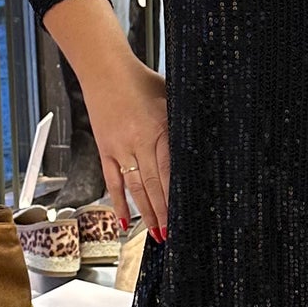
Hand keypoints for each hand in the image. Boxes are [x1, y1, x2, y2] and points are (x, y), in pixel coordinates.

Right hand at [85, 55, 170, 239]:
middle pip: (153, 185)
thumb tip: (202, 142)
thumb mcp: (171, 98)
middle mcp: (138, 142)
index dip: (175, 196)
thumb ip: (182, 123)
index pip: (169, 171)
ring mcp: (120, 148)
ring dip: (145, 213)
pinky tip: (124, 222)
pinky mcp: (106, 150)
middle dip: (164, 213)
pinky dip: (119, 203)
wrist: (105, 71)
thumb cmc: (141, 82)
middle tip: (172, 235)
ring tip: (155, 233)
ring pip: (134, 188)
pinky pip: (112, 182)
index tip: (185, 215)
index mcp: (159, 129)